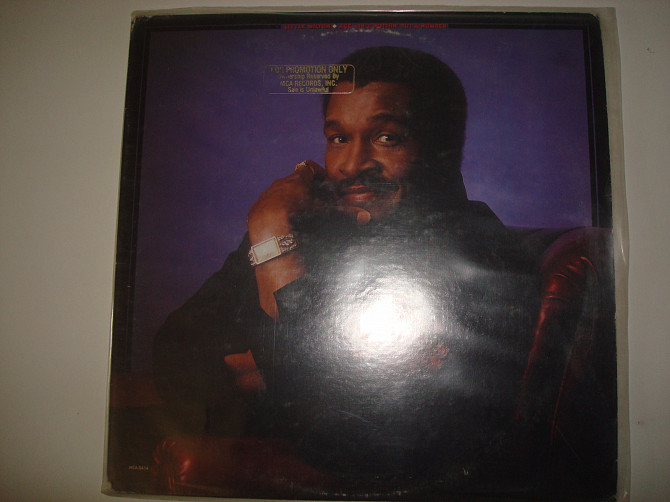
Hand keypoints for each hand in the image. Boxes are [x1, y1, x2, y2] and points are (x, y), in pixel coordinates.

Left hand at [247, 160, 369, 243]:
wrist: (272, 230)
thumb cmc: (303, 218)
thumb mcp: (326, 215)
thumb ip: (345, 214)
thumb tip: (366, 217)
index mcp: (298, 180)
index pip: (309, 168)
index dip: (317, 174)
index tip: (322, 182)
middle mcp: (280, 183)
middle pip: (293, 180)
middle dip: (303, 188)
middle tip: (312, 202)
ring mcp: (266, 194)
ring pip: (278, 193)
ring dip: (287, 200)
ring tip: (296, 215)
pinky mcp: (256, 208)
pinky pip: (267, 206)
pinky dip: (274, 212)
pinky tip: (281, 224)